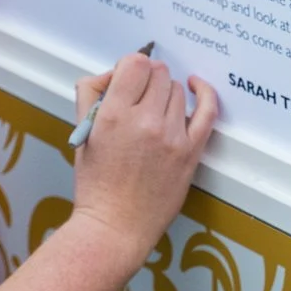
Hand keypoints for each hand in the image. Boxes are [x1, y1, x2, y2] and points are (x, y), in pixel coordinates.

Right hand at [70, 52, 217, 256]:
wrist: (115, 227)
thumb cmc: (96, 185)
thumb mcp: (83, 134)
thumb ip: (92, 94)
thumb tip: (112, 74)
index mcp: (114, 115)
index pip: (135, 63)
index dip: (130, 68)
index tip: (127, 81)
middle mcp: (145, 122)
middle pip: (158, 73)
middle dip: (147, 81)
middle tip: (138, 99)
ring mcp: (172, 136)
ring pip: (178, 90)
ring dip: (166, 94)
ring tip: (153, 113)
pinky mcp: (191, 152)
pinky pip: (207, 110)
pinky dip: (205, 93)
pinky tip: (197, 87)